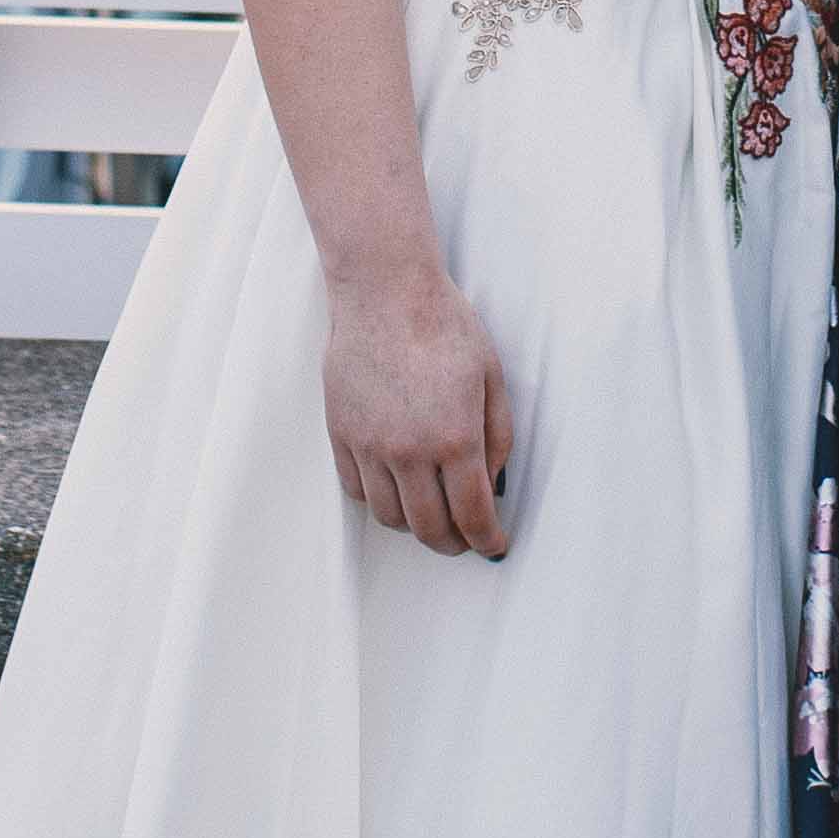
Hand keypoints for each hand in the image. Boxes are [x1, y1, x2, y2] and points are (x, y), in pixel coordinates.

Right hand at [322, 260, 515, 559]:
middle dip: (453, 544)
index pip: (472, 516)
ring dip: (415, 526)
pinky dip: (380, 500)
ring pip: (390, 517)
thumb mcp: (491, 378)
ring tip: (430, 513)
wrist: (385, 291)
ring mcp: (370, 446)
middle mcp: (410, 451)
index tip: (493, 546)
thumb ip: (498, 437)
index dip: (487, 541)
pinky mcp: (341, 435)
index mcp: (456, 438)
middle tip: (464, 541)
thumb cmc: (444, 326)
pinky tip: (396, 489)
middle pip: (429, 528)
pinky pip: (357, 490)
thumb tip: (493, 484)